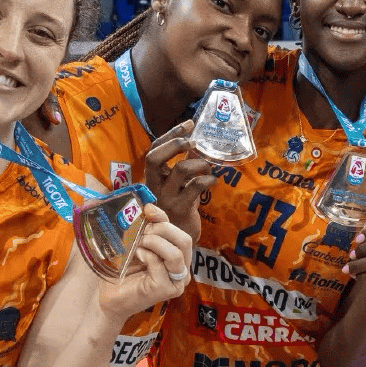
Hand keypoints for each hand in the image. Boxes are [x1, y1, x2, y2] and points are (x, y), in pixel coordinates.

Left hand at [96, 205, 190, 319]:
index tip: (147, 209)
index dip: (164, 217)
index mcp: (177, 256)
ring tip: (138, 244)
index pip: (179, 232)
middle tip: (141, 232)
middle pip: (184, 240)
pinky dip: (147, 255)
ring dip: (155, 242)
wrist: (108, 297)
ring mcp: (176, 282)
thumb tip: (147, 205)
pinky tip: (136, 256)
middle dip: (162, 230)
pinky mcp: (166, 290)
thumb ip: (144, 227)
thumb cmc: (122, 271)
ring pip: (176, 253)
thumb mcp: (135, 244)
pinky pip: (161, 264)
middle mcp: (182, 269)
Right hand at [143, 121, 216, 240]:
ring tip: (208, 167)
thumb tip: (196, 144)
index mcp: (151, 179)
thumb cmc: (178, 211)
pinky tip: (213, 180)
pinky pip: (195, 187)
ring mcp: (165, 198)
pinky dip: (208, 179)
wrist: (176, 242)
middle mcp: (153, 187)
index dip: (169, 135)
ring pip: (179, 169)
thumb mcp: (177, 186)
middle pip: (154, 157)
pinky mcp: (180, 209)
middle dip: (175, 144)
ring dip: (199, 163)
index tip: (188, 124)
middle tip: (193, 142)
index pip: (153, 150)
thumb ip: (182, 167)